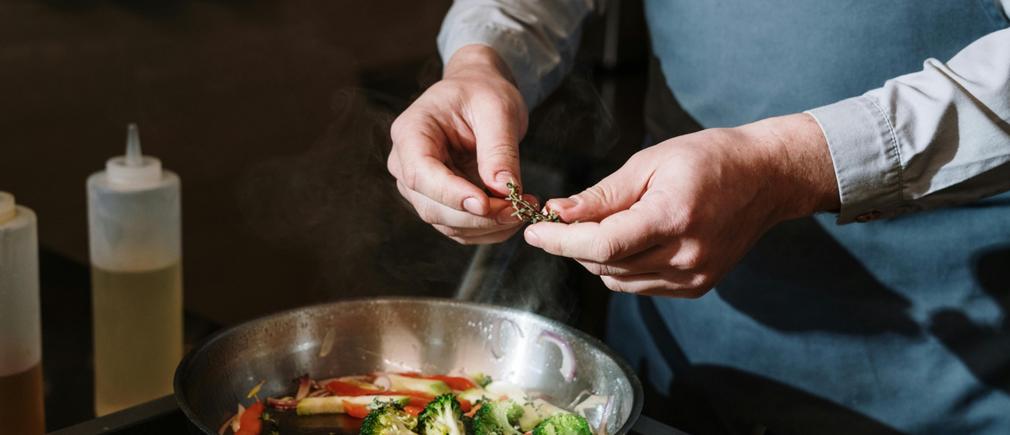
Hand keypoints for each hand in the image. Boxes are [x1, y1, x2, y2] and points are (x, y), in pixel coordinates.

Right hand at [388, 45, 535, 243]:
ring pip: (448, 224)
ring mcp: (422, 187)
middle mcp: (407, 164)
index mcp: (411, 133)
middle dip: (478, 216)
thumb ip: (499, 148)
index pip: (421, 174)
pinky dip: (490, 229)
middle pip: (433, 207)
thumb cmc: (482, 92)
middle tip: (519, 209)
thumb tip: (504, 188)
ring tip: (524, 209)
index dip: (452, 195)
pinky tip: (515, 214)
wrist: (479, 93)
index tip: (486, 204)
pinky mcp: (441, 202)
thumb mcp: (497, 109)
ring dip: (488, 227)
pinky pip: (462, 227)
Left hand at [524, 114, 839, 296]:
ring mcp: (694, 276)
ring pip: (619, 280)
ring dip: (596, 258)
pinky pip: (640, 285)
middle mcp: (685, 255)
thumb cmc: (709, 158)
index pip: (602, 244)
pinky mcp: (697, 286)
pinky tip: (626, 240)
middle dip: (574, 245)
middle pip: (606, 265)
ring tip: (597, 226)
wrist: (767, 178)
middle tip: (560, 221)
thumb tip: (559, 213)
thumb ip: (603, 195)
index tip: (534, 232)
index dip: (560, 241)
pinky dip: (622, 267)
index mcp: (673, 217)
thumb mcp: (651, 162)